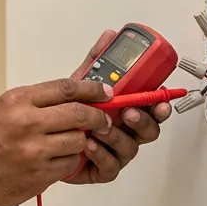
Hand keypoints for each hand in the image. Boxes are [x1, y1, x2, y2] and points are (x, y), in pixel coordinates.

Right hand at [0, 78, 112, 205]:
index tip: (106, 91)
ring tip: (68, 143)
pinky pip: (69, 164)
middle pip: (79, 113)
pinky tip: (55, 160)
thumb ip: (35, 101)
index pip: (66, 88)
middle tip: (103, 119)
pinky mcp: (39, 175)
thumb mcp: (2, 108)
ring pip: (78, 141)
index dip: (92, 89)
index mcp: (17, 101)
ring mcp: (34, 151)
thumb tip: (74, 95)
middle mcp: (26, 123)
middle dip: (97, 116)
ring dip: (80, 142)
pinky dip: (68, 161)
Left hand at [60, 29, 171, 184]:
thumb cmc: (70, 111)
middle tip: (128, 113)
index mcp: (128, 110)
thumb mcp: (83, 82)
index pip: (153, 108)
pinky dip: (101, 154)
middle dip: (142, 122)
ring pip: (130, 148)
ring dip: (117, 136)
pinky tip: (89, 144)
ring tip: (100, 128)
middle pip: (149, 131)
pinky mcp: (103, 169)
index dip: (161, 106)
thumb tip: (109, 36)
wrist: (45, 135)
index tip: (161, 102)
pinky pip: (110, 166)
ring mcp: (117, 152)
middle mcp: (127, 132)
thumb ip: (97, 61)